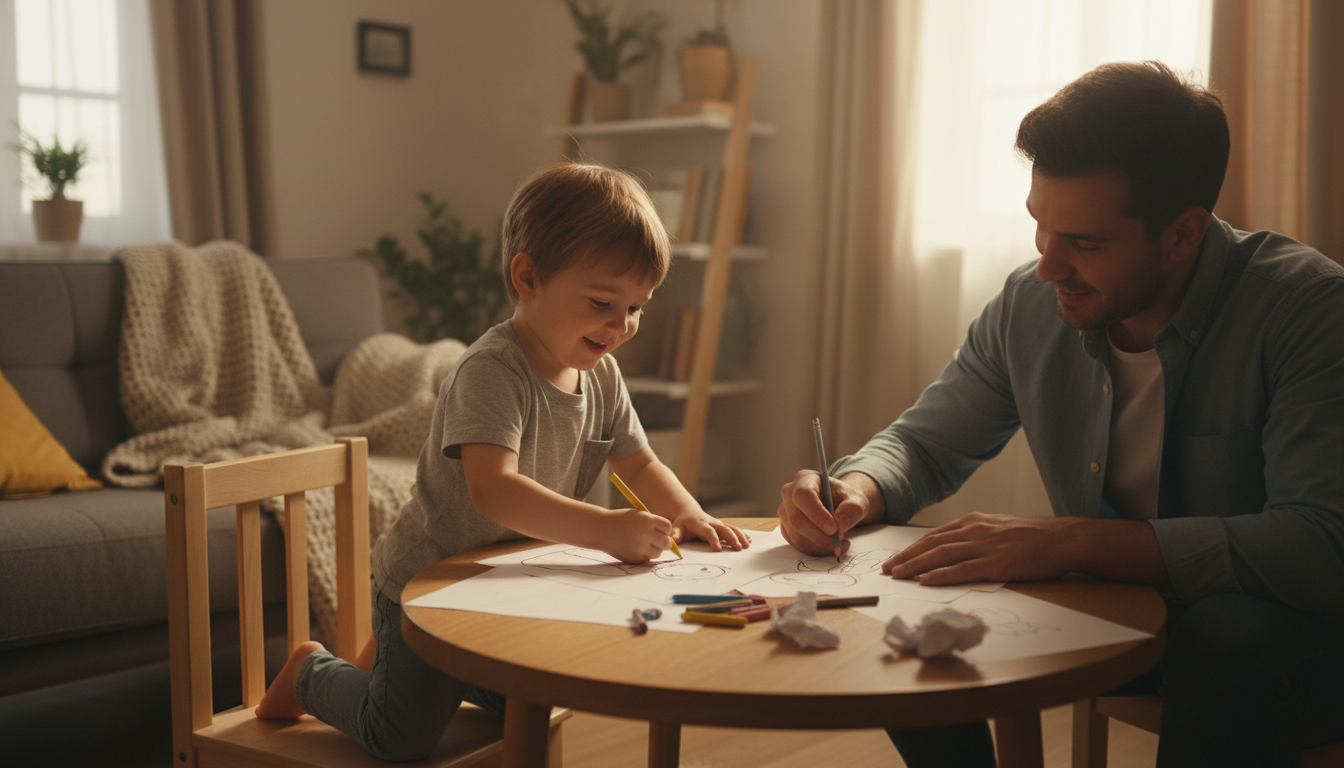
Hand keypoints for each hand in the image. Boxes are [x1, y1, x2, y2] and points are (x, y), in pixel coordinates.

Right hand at [599, 508, 673, 563]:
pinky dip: (643, 555)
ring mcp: (640, 547)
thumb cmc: (621, 521)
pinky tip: (634, 548)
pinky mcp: (635, 558)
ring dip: (654, 549)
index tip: (659, 530)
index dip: (665, 529)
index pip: (668, 527)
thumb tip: (670, 539)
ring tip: (643, 544)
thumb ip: (653, 525)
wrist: (601, 529)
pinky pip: (647, 559)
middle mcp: (646, 534)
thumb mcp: (638, 516)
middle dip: (663, 542)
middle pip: (667, 543)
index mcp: (647, 520)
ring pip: (658, 553)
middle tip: (656, 540)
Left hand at [671, 511, 751, 550]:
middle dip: (732, 538)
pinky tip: (749, 540)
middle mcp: (711, 523)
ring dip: (740, 536)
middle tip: (739, 548)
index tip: (718, 549)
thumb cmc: (682, 524)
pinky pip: (734, 529)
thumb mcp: (676, 528)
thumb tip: (672, 541)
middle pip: (724, 529)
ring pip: (731, 528)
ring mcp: (718, 524)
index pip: (708, 532)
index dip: (713, 539)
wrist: (688, 513)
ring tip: (747, 546)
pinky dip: (742, 534)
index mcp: (700, 524)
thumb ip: (675, 534)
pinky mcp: (723, 526)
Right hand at [777, 470, 871, 554]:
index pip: (803, 495)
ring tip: (840, 542)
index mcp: (805, 479)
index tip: (834, 529)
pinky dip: (816, 550)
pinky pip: (797, 544)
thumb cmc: (845, 499)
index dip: (816, 514)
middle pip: (796, 519)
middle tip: (839, 540)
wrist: (838, 506)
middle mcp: (789, 493)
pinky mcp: (786, 528)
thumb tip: (839, 525)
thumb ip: (852, 510)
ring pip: (796, 535)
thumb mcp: (857, 501)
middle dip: (819, 536)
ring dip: (820, 545)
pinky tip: (831, 546)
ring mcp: (785, 511)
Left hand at [881, 512, 1080, 584]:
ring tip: (897, 575)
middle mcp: (974, 531)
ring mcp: (985, 546)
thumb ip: (976, 536)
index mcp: (973, 522)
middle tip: (886, 570)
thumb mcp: (998, 528)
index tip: (894, 559)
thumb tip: (955, 549)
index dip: (911, 549)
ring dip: (915, 566)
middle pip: (931, 544)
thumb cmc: (1033, 537)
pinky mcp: (997, 564)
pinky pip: (962, 569)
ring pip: (941, 556)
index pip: (933, 536)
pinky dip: (941, 575)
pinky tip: (925, 581)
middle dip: (905, 558)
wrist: (1063, 538)